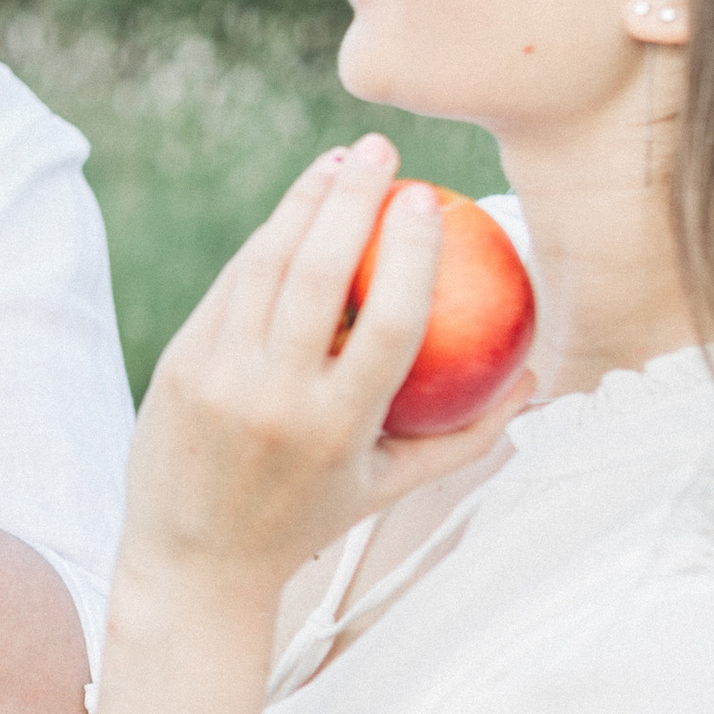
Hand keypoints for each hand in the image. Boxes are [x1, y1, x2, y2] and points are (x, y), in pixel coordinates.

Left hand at [121, 134, 532, 610]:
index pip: (391, 323)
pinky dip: (265, 243)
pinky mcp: (180, 364)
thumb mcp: (389, 489)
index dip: (414, 255)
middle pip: (320, 272)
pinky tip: (292, 213)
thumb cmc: (308, 522)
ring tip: (338, 163)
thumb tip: (533, 377)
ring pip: (265, 265)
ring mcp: (219, 377)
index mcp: (339, 428)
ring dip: (303, 203)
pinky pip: (230, 287)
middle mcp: (275, 396)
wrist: (194, 563)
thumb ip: (467, 436)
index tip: (430, 200)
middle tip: (382, 150)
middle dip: (353, 196)